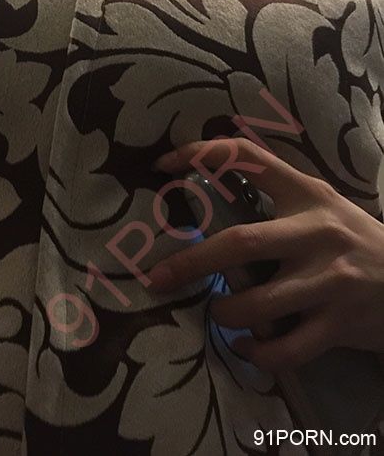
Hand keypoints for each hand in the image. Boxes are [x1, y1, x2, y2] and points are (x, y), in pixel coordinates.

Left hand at [148, 137, 383, 370]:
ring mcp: (330, 280)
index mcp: (307, 193)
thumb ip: (275, 193)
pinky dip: (257, 353)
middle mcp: (317, 232)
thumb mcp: (320, 205)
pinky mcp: (340, 324)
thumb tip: (207, 186)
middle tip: (157, 277)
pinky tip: (246, 347)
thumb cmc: (352, 240)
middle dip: (191, 263)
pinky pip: (286, 349)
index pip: (249, 158)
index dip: (202, 155)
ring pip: (258, 305)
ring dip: (226, 313)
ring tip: (219, 312)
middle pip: (241, 243)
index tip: (163, 164)